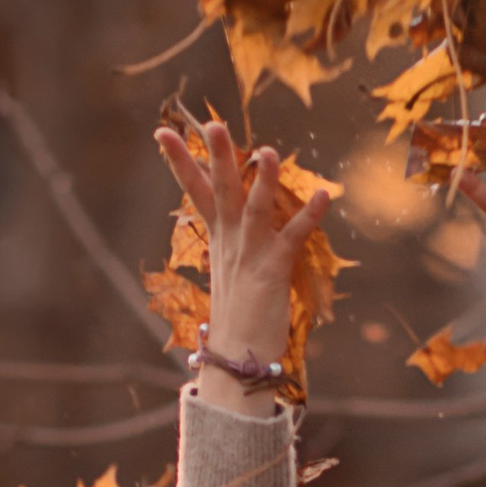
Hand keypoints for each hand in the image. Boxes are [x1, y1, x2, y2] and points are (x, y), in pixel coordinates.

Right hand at [152, 112, 326, 410]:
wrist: (238, 362)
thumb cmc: (238, 320)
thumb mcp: (233, 272)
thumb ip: (236, 243)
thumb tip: (238, 223)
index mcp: (219, 240)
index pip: (195, 192)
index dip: (180, 161)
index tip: (162, 132)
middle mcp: (230, 243)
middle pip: (220, 190)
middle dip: (215, 157)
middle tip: (211, 124)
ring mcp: (250, 256)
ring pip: (254, 208)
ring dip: (261, 179)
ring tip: (267, 150)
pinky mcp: (273, 271)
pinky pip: (293, 237)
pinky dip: (308, 215)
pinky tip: (323, 193)